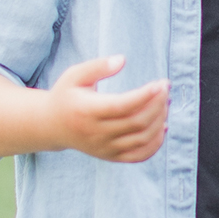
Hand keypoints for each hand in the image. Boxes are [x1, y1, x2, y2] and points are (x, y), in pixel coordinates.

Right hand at [48, 56, 168, 161]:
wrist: (52, 126)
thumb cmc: (66, 95)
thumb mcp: (75, 75)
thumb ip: (98, 66)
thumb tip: (122, 60)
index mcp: (87, 111)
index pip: (122, 106)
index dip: (145, 96)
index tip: (161, 83)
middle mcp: (96, 133)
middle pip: (136, 122)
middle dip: (157, 105)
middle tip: (166, 88)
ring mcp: (104, 148)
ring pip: (142, 139)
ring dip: (159, 120)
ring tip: (165, 103)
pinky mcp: (111, 157)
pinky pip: (139, 155)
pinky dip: (155, 143)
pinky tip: (162, 126)